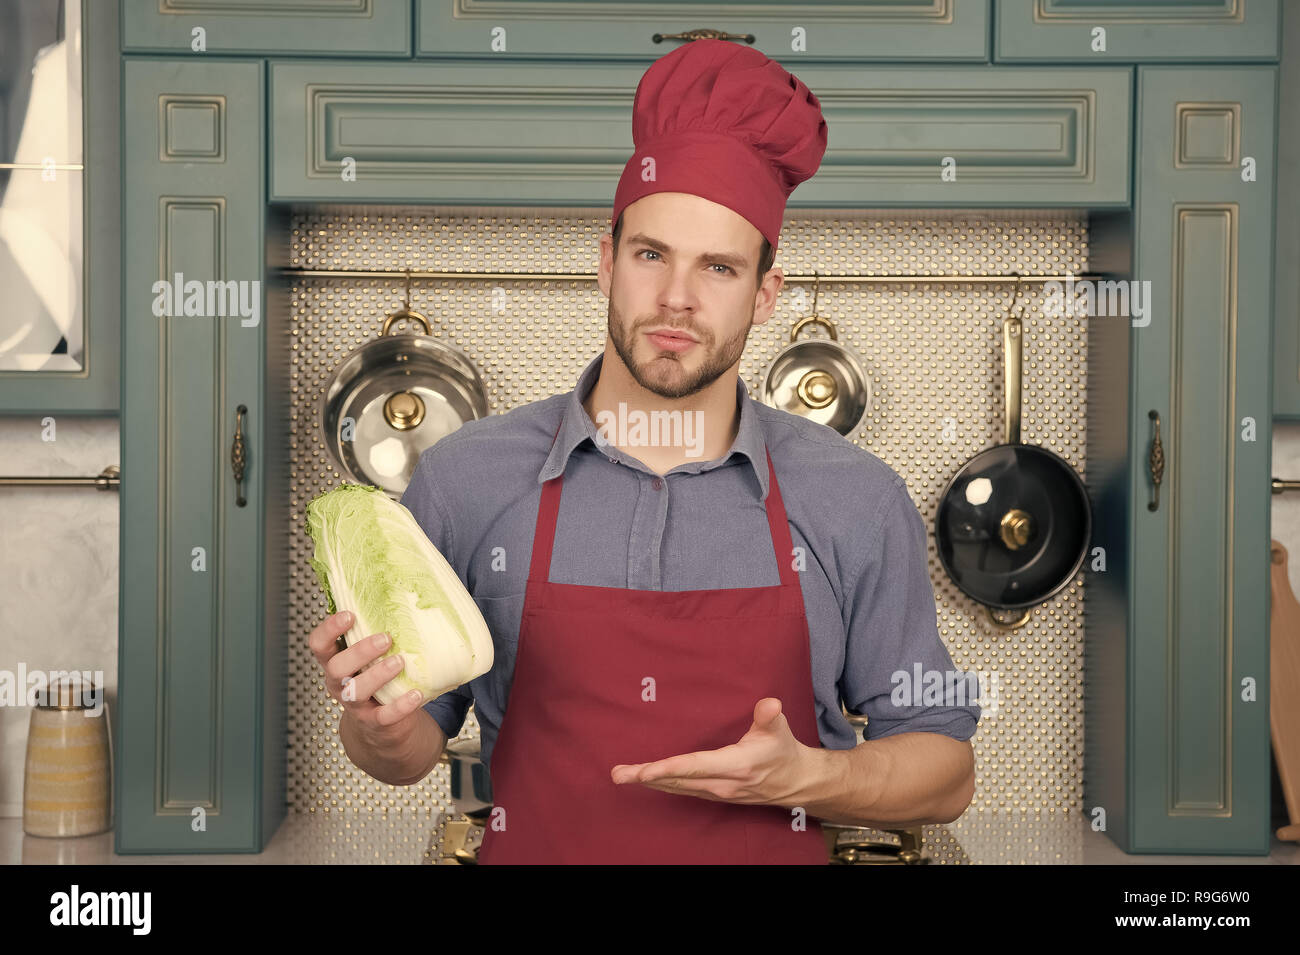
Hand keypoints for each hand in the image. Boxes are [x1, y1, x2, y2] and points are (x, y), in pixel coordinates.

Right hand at [306, 611, 425, 729]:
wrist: (382, 724)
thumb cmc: (375, 677)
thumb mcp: (366, 655)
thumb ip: (370, 630)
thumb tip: (390, 588)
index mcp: (334, 661)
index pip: (319, 644)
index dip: (329, 629)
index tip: (349, 614)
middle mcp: (339, 683)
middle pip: (337, 668)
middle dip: (359, 652)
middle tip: (385, 639)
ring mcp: (355, 705)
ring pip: (356, 691)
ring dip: (378, 675)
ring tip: (399, 661)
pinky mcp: (375, 722)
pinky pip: (384, 716)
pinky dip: (400, 706)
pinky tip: (416, 694)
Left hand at [610, 698, 816, 807]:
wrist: (794, 782)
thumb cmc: (782, 751)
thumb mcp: (779, 730)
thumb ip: (769, 716)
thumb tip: (769, 704)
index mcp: (734, 765)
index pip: (694, 767)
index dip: (667, 769)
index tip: (643, 771)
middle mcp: (721, 783)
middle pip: (677, 780)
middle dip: (645, 778)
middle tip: (617, 773)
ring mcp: (715, 792)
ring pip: (676, 788)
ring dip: (647, 782)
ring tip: (620, 775)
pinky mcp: (713, 794)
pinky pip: (681, 790)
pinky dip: (661, 784)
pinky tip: (644, 780)